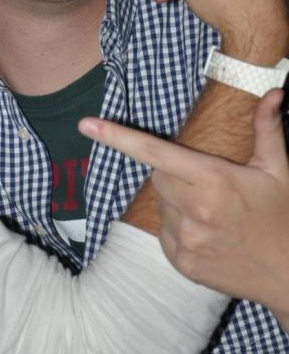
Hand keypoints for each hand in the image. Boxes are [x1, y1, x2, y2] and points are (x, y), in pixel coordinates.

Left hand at [78, 90, 288, 325]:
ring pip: (159, 204)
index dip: (116, 136)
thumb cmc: (281, 216)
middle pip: (157, 176)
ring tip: (212, 214)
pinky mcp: (179, 261)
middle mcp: (193, 210)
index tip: (85, 124)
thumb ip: (267, 129)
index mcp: (213, 180)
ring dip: (177, 203)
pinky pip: (162, 231)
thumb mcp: (278, 170)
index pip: (153, 151)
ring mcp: (184, 239)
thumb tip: (273, 92)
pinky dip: (177, 227)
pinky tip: (206, 233)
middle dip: (174, 174)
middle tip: (208, 186)